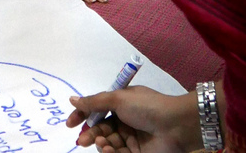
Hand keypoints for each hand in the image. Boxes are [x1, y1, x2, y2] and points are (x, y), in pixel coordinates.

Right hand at [66, 86, 200, 152]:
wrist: (175, 126)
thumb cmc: (146, 107)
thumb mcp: (118, 98)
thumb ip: (94, 102)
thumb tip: (72, 99)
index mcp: (122, 104)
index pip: (97, 110)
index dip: (83, 116)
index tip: (70, 124)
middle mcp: (125, 120)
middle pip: (101, 129)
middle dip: (90, 134)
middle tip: (83, 140)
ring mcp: (132, 139)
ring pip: (108, 143)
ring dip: (101, 144)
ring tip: (102, 144)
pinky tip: (109, 150)